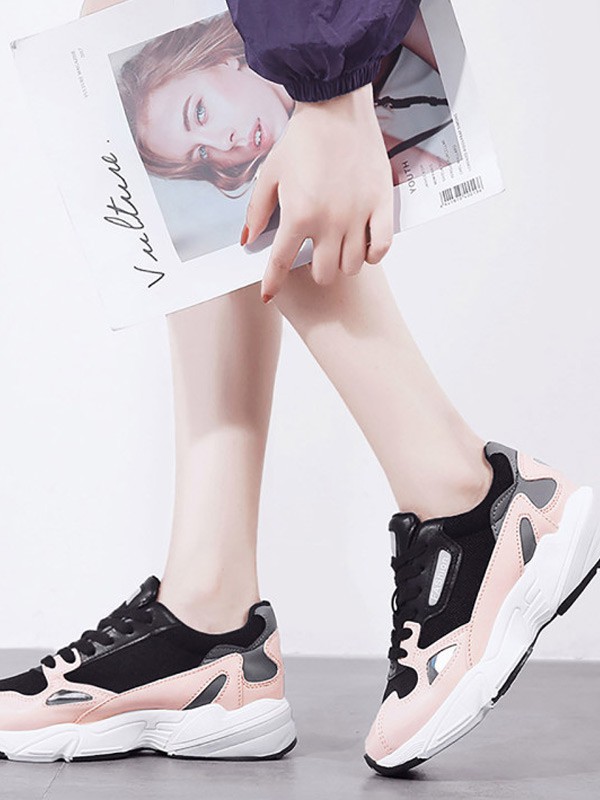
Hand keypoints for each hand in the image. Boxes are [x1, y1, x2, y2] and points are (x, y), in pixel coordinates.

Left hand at [240, 83, 394, 302]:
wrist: (336, 109)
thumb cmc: (302, 139)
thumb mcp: (271, 174)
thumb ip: (257, 210)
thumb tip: (247, 240)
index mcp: (299, 214)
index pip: (282, 262)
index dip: (273, 283)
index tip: (268, 294)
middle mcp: (329, 221)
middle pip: (324, 273)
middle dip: (316, 271)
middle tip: (314, 256)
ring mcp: (358, 215)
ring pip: (352, 266)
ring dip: (343, 263)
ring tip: (338, 249)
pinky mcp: (381, 205)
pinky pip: (382, 247)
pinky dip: (373, 255)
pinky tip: (365, 247)